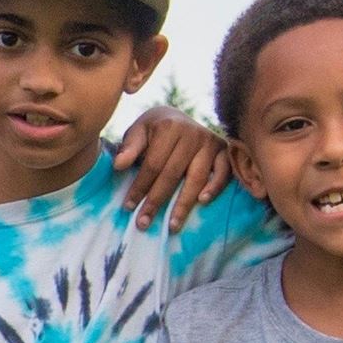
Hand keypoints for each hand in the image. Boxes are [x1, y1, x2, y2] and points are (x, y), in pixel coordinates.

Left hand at [112, 109, 231, 228]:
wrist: (177, 117)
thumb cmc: (154, 128)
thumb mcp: (138, 130)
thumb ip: (129, 147)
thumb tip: (118, 165)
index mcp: (169, 127)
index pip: (153, 164)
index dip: (140, 186)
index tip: (128, 207)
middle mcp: (192, 134)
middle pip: (172, 174)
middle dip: (156, 201)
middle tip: (144, 223)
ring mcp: (210, 142)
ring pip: (196, 178)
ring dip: (184, 204)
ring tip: (172, 225)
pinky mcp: (223, 150)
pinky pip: (224, 172)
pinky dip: (215, 187)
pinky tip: (203, 202)